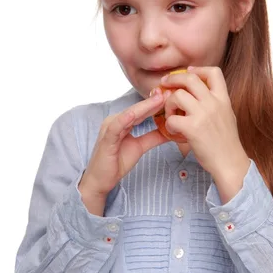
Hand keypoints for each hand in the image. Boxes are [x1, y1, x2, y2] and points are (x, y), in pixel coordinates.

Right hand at [79, 90, 169, 213]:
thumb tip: (171, 131)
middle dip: (153, 100)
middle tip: (169, 91)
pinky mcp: (107, 138)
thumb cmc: (116, 162)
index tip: (172, 96)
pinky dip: (126, 118)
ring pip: (129, 114)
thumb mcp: (140, 147)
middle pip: (137, 109)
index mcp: (122, 122)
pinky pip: (117, 126)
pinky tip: (136, 112)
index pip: (142, 110)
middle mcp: (115, 121)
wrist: (100, 181)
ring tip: (159, 98)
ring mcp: (110, 128)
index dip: (156, 103)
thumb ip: (153, 137)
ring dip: (144, 106)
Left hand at [160, 66, 247, 176]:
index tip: (189, 72)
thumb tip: (200, 93)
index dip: (198, 69)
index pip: (214, 72)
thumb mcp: (227, 116)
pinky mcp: (193, 128)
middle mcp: (214, 103)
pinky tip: (174, 131)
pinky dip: (168, 125)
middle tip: (165, 84)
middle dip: (174, 79)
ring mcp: (203, 115)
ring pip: (177, 96)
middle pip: (190, 78)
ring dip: (169, 105)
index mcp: (224, 99)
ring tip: (171, 115)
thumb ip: (215, 103)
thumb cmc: (227, 143)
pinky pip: (171, 119)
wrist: (231, 163)